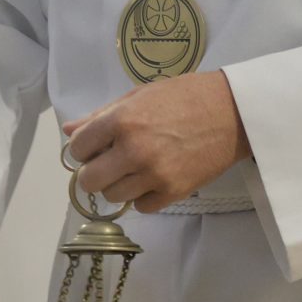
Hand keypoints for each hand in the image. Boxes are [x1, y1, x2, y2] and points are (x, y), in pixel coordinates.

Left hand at [64, 71, 249, 214]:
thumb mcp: (140, 96)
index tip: (94, 146)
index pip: (78, 148)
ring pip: (113, 196)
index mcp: (122, 121)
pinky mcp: (174, 192)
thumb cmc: (185, 96)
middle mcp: (134, 150)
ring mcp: (154, 174)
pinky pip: (141, 206)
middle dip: (94, 172)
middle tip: (108, 162)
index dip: (83, 148)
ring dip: (118, 184)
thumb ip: (101, 115)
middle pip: (90, 180)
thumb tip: (69, 132)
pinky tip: (152, 178)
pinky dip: (142, 196)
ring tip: (133, 169)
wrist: (232, 112)